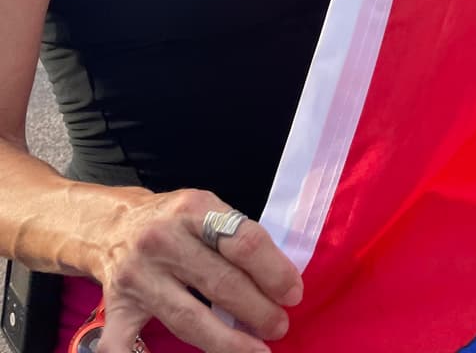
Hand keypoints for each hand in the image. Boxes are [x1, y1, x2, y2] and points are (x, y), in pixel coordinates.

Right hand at [96, 189, 301, 352]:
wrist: (111, 224)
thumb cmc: (175, 220)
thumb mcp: (207, 209)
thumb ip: (237, 237)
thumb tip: (281, 281)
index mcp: (194, 209)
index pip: (244, 243)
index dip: (274, 272)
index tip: (293, 293)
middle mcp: (162, 241)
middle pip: (221, 283)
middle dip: (258, 310)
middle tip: (280, 326)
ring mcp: (137, 276)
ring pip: (188, 318)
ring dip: (228, 340)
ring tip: (257, 351)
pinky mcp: (115, 306)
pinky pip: (124, 344)